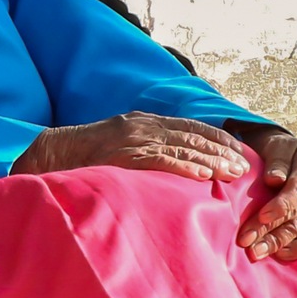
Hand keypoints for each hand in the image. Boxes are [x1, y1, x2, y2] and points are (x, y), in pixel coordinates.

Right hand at [12, 112, 252, 181]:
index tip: (239, 150)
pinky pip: (160, 161)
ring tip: (233, 174)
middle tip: (245, 166)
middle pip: (193, 136)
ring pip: (182, 148)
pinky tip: (203, 176)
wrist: (51, 153)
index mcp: (143, 121)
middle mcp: (143, 126)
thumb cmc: (85, 155)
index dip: (217, 138)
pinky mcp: (124, 156)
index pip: (190, 127)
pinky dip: (184, 167)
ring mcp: (133, 140)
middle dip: (222, 151)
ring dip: (211, 161)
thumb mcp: (119, 143)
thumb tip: (172, 162)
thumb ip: (144, 149)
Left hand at [227, 122, 296, 261]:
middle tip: (246, 241)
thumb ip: (277, 162)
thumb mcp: (278, 147)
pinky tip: (278, 255)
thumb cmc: (281, 152)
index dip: (281, 204)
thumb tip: (274, 179)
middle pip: (295, 214)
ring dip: (277, 243)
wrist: (289, 156)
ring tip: (256, 252)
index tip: (263, 215)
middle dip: (269, 229)